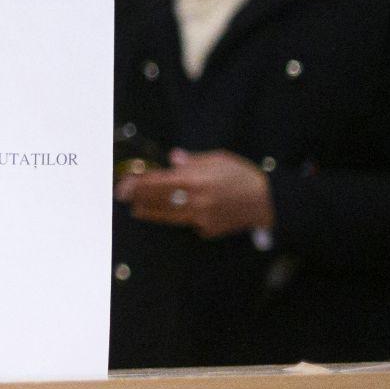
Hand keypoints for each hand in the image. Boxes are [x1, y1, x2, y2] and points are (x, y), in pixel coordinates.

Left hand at [115, 148, 273, 237]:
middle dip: (138, 197)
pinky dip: (182, 217)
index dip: (139, 183)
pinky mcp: (208, 230)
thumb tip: (173, 158)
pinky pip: (189, 223)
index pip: (159, 182)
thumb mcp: (219, 160)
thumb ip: (194, 161)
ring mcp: (201, 218)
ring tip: (137, 209)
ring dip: (150, 212)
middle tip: (122, 195)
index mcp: (197, 180)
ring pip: (168, 216)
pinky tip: (178, 212)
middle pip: (158, 200)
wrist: (267, 202)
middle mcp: (196, 201)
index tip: (124, 183)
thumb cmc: (242, 176)